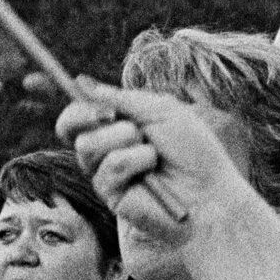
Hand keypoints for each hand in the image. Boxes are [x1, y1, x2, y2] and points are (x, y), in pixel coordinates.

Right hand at [60, 81, 266, 255]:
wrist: (210, 191)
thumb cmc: (193, 151)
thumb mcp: (162, 111)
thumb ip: (123, 98)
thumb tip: (84, 84)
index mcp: (116, 127)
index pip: (77, 114)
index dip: (78, 104)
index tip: (92, 96)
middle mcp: (105, 150)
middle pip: (69, 128)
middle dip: (89, 115)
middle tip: (114, 116)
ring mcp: (105, 174)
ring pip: (87, 145)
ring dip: (125, 138)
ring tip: (153, 152)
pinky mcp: (110, 195)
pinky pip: (109, 166)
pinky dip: (136, 160)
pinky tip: (152, 172)